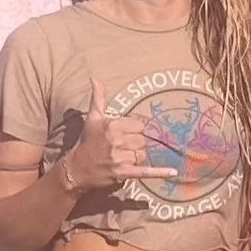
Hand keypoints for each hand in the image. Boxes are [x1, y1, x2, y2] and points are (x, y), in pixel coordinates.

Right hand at [60, 78, 174, 190]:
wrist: (76, 169)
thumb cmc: (87, 142)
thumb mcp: (93, 118)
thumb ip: (98, 97)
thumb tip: (95, 77)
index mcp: (112, 125)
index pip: (139, 126)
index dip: (133, 131)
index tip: (123, 135)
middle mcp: (116, 140)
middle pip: (142, 140)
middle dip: (135, 144)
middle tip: (122, 148)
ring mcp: (119, 158)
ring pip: (142, 154)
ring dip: (136, 157)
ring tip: (122, 158)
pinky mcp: (122, 173)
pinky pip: (145, 171)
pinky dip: (159, 172)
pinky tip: (173, 172)